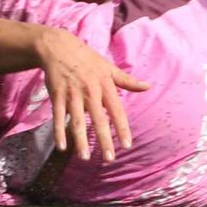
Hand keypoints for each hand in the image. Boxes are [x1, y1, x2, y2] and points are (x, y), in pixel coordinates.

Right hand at [35, 28, 149, 162]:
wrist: (59, 48)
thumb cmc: (88, 59)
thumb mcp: (109, 68)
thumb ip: (127, 80)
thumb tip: (148, 86)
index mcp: (105, 85)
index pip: (117, 110)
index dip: (122, 128)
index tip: (127, 144)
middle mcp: (90, 91)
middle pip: (98, 119)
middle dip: (104, 140)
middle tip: (109, 158)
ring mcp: (73, 94)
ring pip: (77, 121)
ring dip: (81, 140)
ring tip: (85, 157)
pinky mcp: (57, 95)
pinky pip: (58, 117)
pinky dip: (59, 132)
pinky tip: (62, 147)